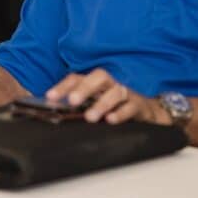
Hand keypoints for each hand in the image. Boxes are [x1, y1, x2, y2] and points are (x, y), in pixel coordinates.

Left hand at [45, 69, 169, 125]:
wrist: (147, 112)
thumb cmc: (115, 106)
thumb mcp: (95, 103)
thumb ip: (77, 106)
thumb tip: (53, 112)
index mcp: (95, 83)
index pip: (77, 78)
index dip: (63, 86)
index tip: (50, 97)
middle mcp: (110, 84)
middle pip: (98, 78)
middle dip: (84, 88)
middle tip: (72, 101)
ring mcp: (126, 93)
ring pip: (115, 92)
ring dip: (102, 103)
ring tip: (90, 117)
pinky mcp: (139, 106)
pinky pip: (131, 107)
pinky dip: (121, 113)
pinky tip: (111, 120)